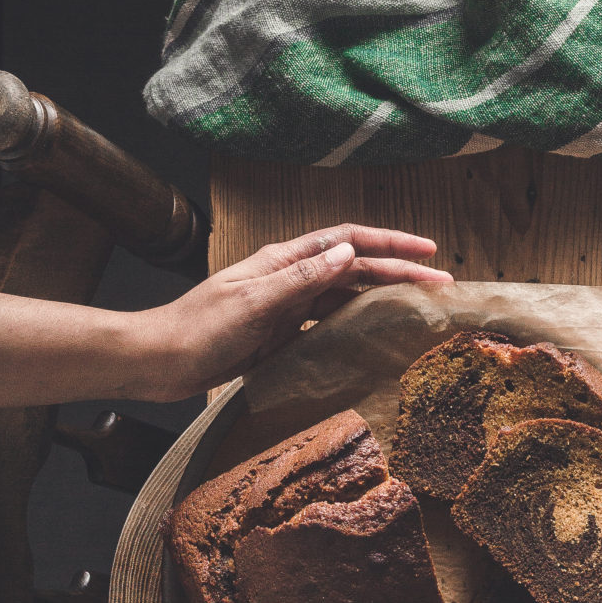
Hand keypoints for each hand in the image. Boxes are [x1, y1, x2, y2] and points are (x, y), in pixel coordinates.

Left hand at [131, 226, 451, 397]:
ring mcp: (286, 307)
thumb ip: (303, 279)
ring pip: (345, 296)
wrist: (159, 361)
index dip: (390, 242)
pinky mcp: (280, 335)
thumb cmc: (198, 329)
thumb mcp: (254, 302)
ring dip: (382, 298)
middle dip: (399, 271)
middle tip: (442, 284)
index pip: (347, 241)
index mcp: (283, 261)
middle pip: (354, 268)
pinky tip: (375, 337)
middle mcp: (289, 278)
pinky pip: (328, 325)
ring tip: (419, 308)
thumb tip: (348, 253)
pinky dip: (356, 326)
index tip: (428, 251)